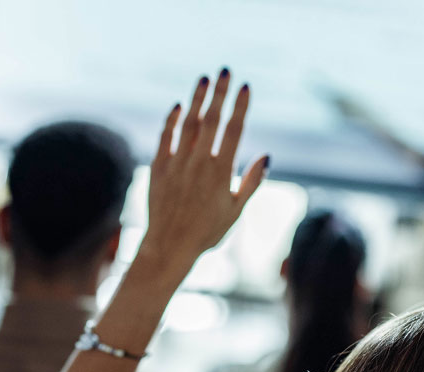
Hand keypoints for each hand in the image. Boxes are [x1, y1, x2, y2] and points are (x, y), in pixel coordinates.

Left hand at [142, 69, 268, 269]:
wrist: (168, 248)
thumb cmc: (207, 233)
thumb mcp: (236, 211)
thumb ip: (251, 182)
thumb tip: (266, 156)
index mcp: (221, 173)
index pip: (234, 131)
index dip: (240, 107)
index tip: (246, 87)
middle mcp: (199, 164)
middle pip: (211, 120)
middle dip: (220, 93)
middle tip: (226, 70)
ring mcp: (176, 164)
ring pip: (187, 124)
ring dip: (196, 99)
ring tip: (204, 79)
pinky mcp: (157, 168)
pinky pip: (165, 138)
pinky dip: (171, 120)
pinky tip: (177, 106)